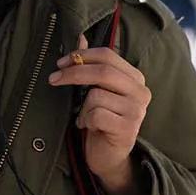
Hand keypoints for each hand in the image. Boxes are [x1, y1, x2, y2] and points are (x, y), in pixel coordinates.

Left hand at [48, 34, 151, 180]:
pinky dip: (86, 121)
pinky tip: (89, 127)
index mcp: (135, 78)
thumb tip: (80, 38)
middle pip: (103, 72)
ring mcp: (137, 111)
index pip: (108, 56)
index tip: (61, 63)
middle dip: (73, 73)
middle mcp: (141, 92)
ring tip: (85, 116)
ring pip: (96, 96)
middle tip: (54, 79)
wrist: (109, 156)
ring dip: (82, 107)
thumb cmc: (101, 120)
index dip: (81, 56)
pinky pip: (96, 115)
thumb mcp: (96, 90)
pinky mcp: (128, 129)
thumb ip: (91, 65)